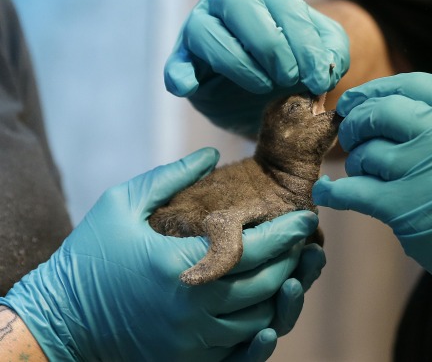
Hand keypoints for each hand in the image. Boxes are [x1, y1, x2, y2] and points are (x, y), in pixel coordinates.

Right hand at [0, 148, 324, 360]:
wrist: (61, 317)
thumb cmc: (90, 255)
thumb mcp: (121, 204)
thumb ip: (171, 177)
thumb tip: (212, 154)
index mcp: (178, 265)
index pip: (252, 249)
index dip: (286, 233)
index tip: (306, 217)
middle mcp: (192, 307)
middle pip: (265, 285)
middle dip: (293, 260)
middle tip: (306, 240)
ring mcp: (191, 340)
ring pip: (260, 319)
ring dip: (283, 292)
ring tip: (294, 268)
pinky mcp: (187, 359)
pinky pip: (241, 350)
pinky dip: (263, 329)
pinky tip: (272, 309)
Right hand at [164, 0, 348, 135]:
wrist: (266, 95)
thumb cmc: (292, 64)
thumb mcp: (319, 56)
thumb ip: (331, 54)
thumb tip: (325, 69)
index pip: (282, 1)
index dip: (303, 42)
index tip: (318, 78)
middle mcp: (230, 0)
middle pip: (239, 5)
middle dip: (270, 47)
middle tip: (288, 78)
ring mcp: (202, 26)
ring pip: (207, 32)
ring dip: (240, 65)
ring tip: (264, 86)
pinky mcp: (184, 59)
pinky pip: (176, 63)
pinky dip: (180, 74)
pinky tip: (188, 86)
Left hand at [313, 72, 431, 321]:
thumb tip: (383, 107)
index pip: (412, 85)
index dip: (376, 91)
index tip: (358, 101)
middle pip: (382, 112)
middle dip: (356, 122)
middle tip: (349, 133)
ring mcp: (429, 170)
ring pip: (368, 153)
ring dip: (356, 162)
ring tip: (362, 171)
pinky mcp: (408, 208)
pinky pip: (355, 190)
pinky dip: (334, 191)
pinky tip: (327, 190)